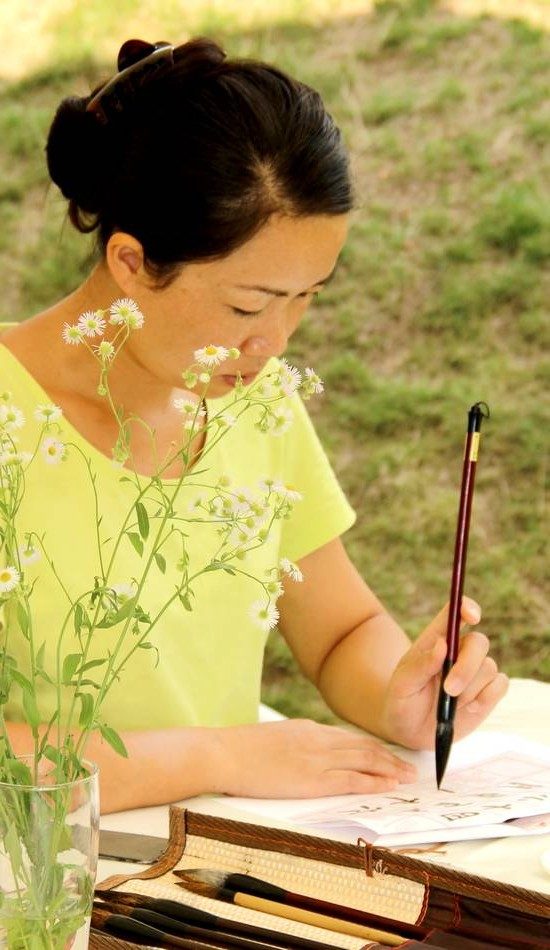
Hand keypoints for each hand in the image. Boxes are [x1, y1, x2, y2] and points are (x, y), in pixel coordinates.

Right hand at [209, 718, 416, 797]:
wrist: (222, 753)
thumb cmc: (238, 750)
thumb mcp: (272, 739)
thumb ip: (293, 744)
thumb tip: (302, 754)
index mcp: (307, 729)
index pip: (348, 738)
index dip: (371, 747)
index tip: (387, 754)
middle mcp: (317, 739)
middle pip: (362, 747)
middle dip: (388, 757)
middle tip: (408, 766)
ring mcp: (316, 758)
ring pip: (364, 761)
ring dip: (389, 769)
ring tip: (407, 776)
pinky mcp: (311, 779)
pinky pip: (351, 780)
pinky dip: (373, 781)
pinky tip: (387, 786)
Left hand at [380, 597, 508, 749]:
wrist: (411, 731)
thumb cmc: (402, 701)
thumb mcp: (403, 684)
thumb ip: (421, 665)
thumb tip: (442, 644)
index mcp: (436, 639)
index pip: (455, 612)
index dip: (467, 607)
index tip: (472, 616)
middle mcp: (459, 650)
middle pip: (479, 642)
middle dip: (467, 666)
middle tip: (449, 689)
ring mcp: (476, 670)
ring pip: (489, 667)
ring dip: (470, 689)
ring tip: (449, 703)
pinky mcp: (488, 690)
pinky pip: (500, 685)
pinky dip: (487, 698)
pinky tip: (469, 708)